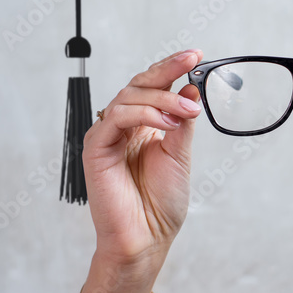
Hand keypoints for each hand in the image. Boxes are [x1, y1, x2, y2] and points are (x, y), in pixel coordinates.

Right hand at [83, 48, 203, 276]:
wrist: (147, 238)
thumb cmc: (161, 203)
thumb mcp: (180, 154)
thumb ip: (182, 120)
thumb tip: (191, 86)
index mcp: (143, 124)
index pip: (154, 86)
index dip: (172, 67)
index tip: (196, 54)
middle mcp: (123, 126)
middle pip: (139, 83)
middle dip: (167, 70)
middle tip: (192, 63)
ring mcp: (108, 135)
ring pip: (129, 97)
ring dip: (161, 99)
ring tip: (185, 112)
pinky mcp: (96, 148)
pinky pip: (116, 117)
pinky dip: (142, 114)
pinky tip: (165, 124)